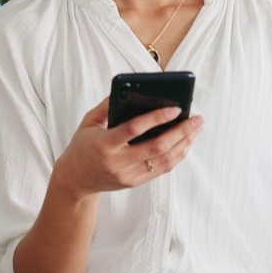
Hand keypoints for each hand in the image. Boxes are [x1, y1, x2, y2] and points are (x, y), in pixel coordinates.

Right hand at [51, 97, 203, 197]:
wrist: (74, 180)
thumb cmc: (82, 146)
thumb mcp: (88, 123)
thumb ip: (107, 106)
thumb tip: (129, 90)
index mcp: (104, 144)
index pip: (134, 129)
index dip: (156, 118)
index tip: (176, 108)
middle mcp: (117, 162)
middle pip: (157, 147)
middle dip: (181, 132)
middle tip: (197, 118)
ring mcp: (127, 175)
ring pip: (164, 161)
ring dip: (184, 144)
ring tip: (196, 129)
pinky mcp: (133, 183)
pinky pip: (161, 170)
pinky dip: (176, 156)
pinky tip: (185, 143)